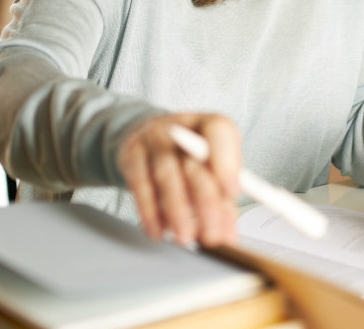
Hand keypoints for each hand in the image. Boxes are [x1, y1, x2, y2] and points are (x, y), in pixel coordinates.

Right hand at [117, 112, 241, 247]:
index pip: (219, 132)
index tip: (232, 194)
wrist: (150, 140)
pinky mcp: (131, 155)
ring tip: (185, 238)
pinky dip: (150, 213)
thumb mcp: (211, 168)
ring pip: (165, 176)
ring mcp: (152, 138)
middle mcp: (180, 127)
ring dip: (177, 211)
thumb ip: (223, 198)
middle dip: (205, 203)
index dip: (227, 163)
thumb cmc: (189, 158)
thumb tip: (228, 234)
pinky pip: (140, 186)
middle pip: (193, 163)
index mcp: (209, 124)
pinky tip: (159, 231)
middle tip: (211, 235)